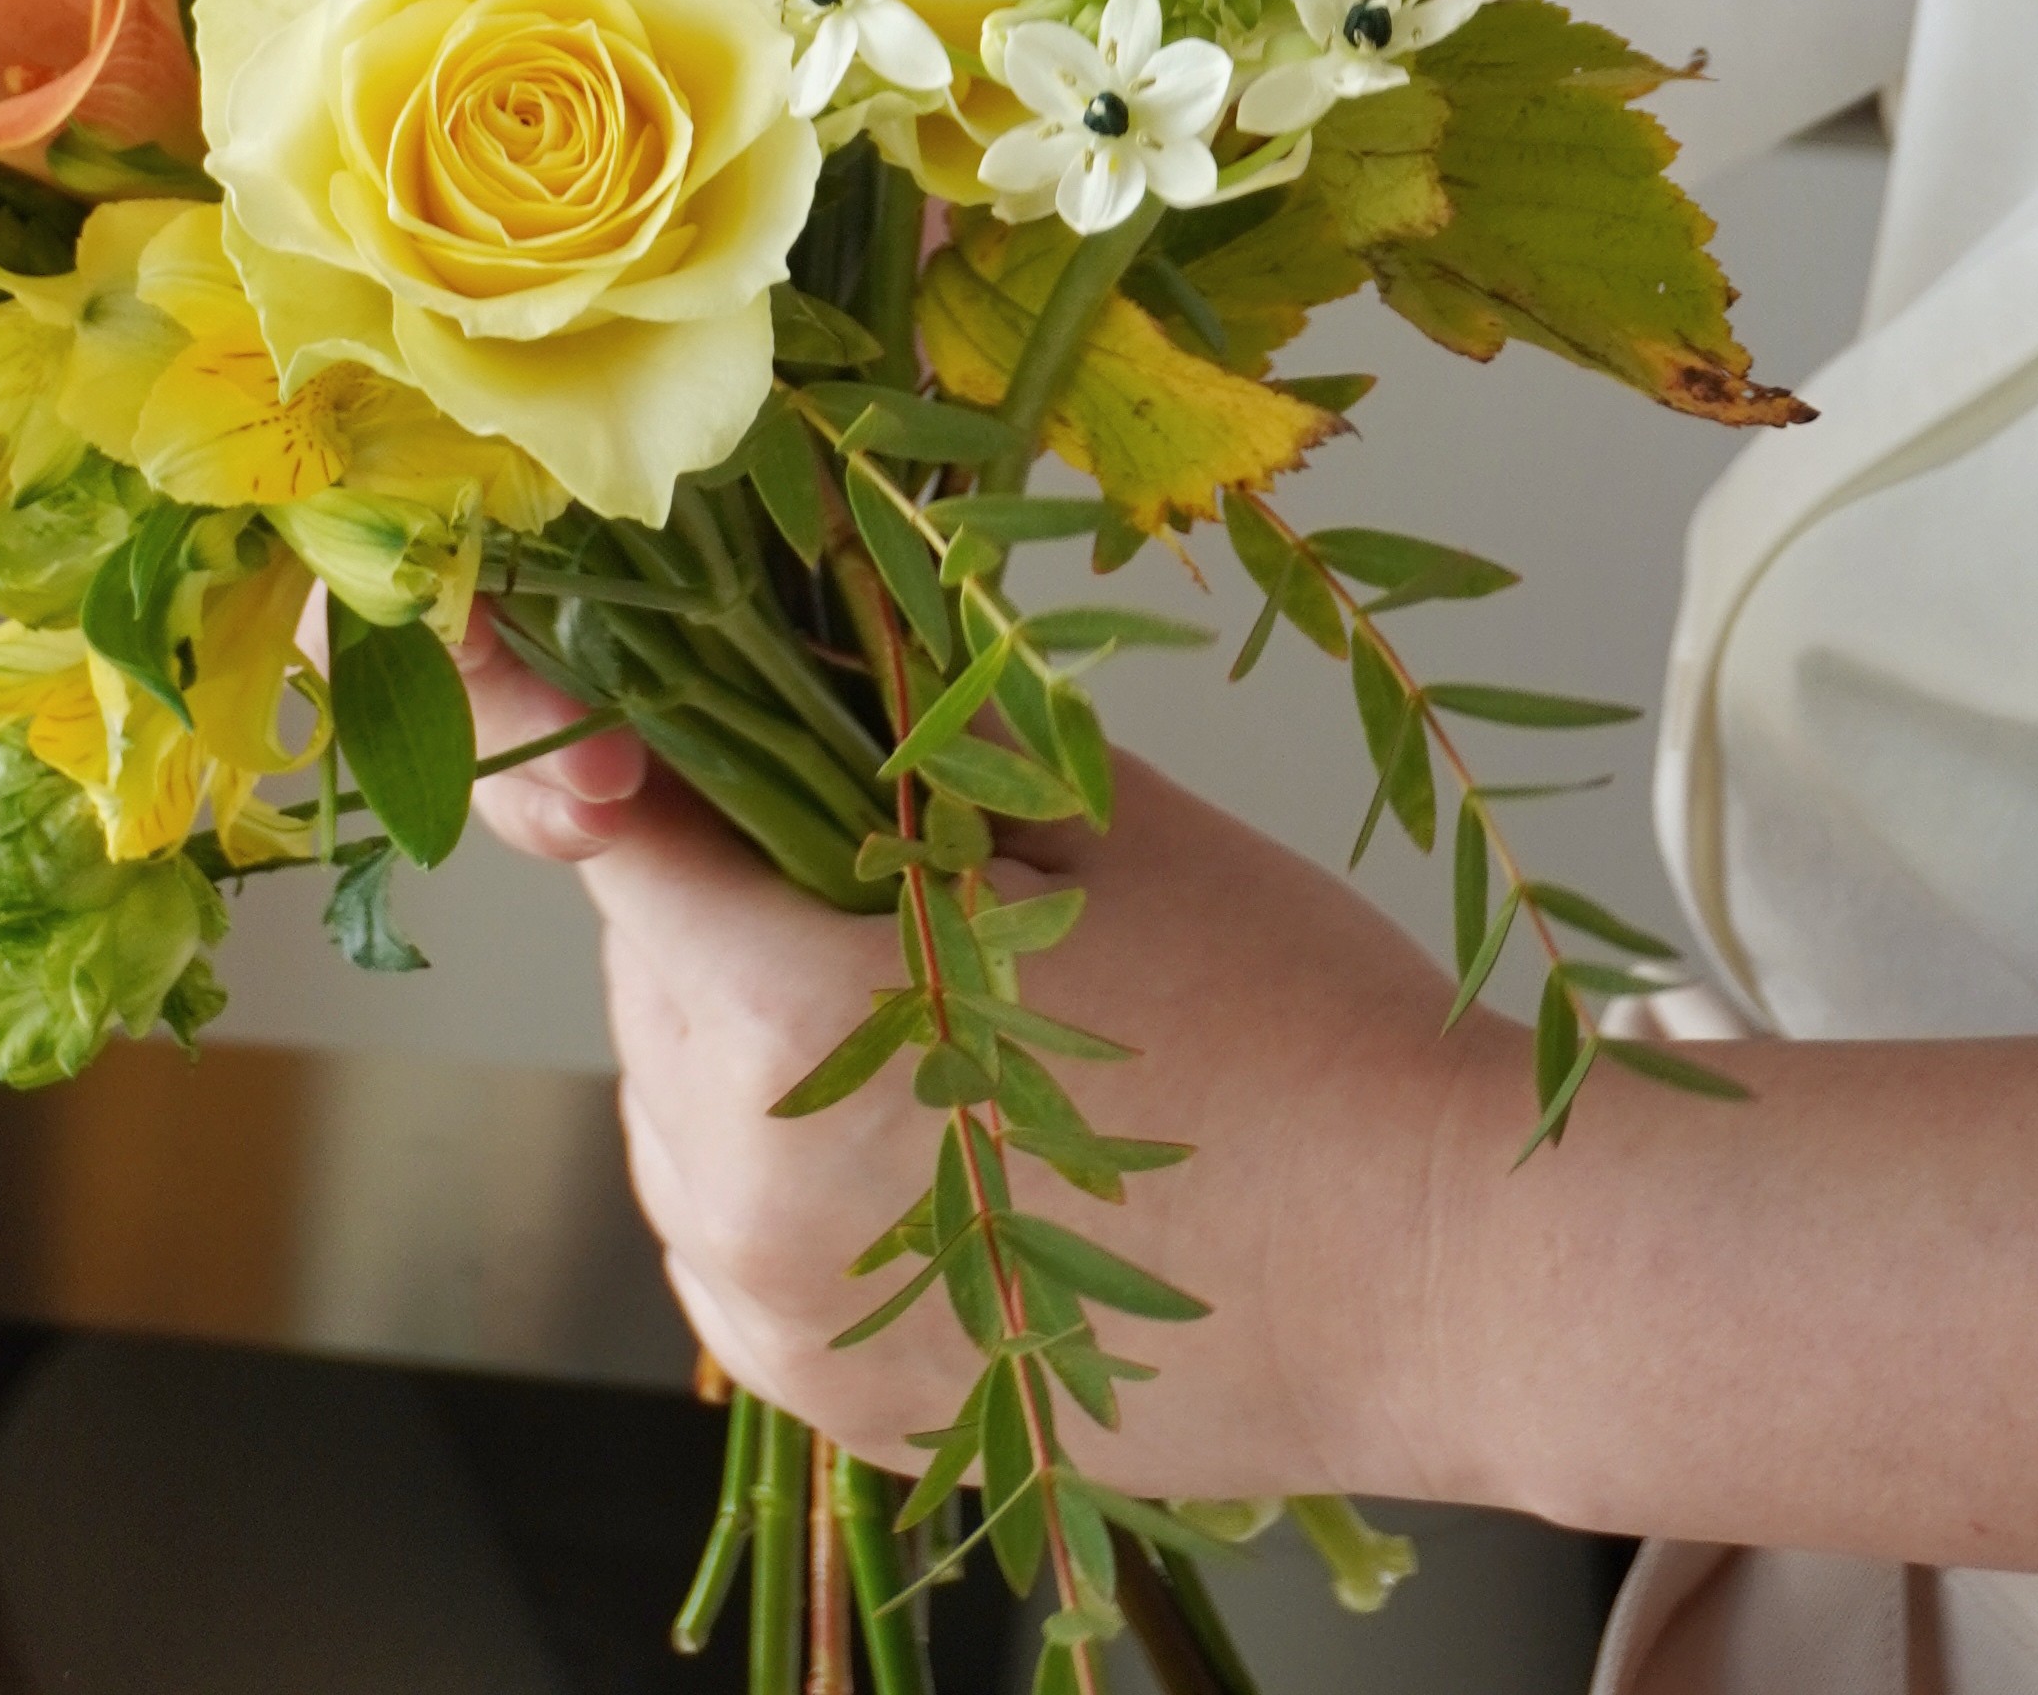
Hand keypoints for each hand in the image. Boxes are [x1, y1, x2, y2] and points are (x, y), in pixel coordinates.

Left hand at [458, 631, 1500, 1498]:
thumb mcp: (1088, 812)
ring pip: (680, 1102)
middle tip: (902, 867)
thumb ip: (896, 739)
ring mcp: (779, 1310)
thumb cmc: (1288, 1011)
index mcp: (801, 1005)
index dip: (607, 741)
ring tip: (947, 1007)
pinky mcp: (827, 1395)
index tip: (635, 706)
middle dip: (737, 894)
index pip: (612, 832)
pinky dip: (790, 1163)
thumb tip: (767, 641)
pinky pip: (731, 1235)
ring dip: (755, 1033)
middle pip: (653, 970)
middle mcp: (748, 1178)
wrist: (1430, 1261)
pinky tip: (937, 1128)